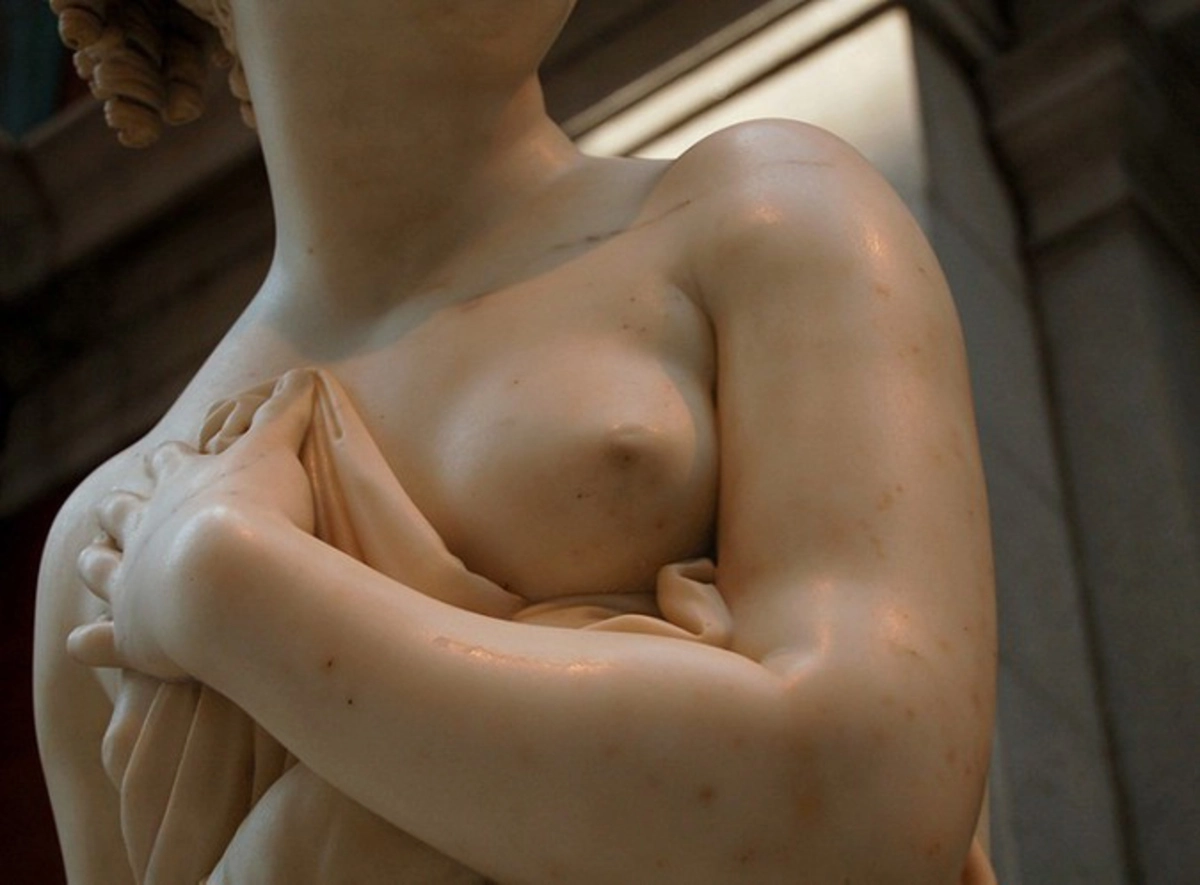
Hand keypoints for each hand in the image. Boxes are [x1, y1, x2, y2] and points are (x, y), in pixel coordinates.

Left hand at [68, 370, 318, 678]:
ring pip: (101, 567)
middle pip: (122, 511)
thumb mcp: (276, 452)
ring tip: (94, 561)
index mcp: (181, 484)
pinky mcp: (132, 630)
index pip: (170, 463)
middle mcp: (145, 528)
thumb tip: (304, 374)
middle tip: (120, 508)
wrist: (232, 575)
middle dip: (121, 508)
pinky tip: (83, 641)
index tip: (169, 456)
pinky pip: (99, 640)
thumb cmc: (260, 510)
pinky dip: (90, 641)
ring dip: (98, 563)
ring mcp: (133, 580)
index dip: (171, 460)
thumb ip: (286, 414)